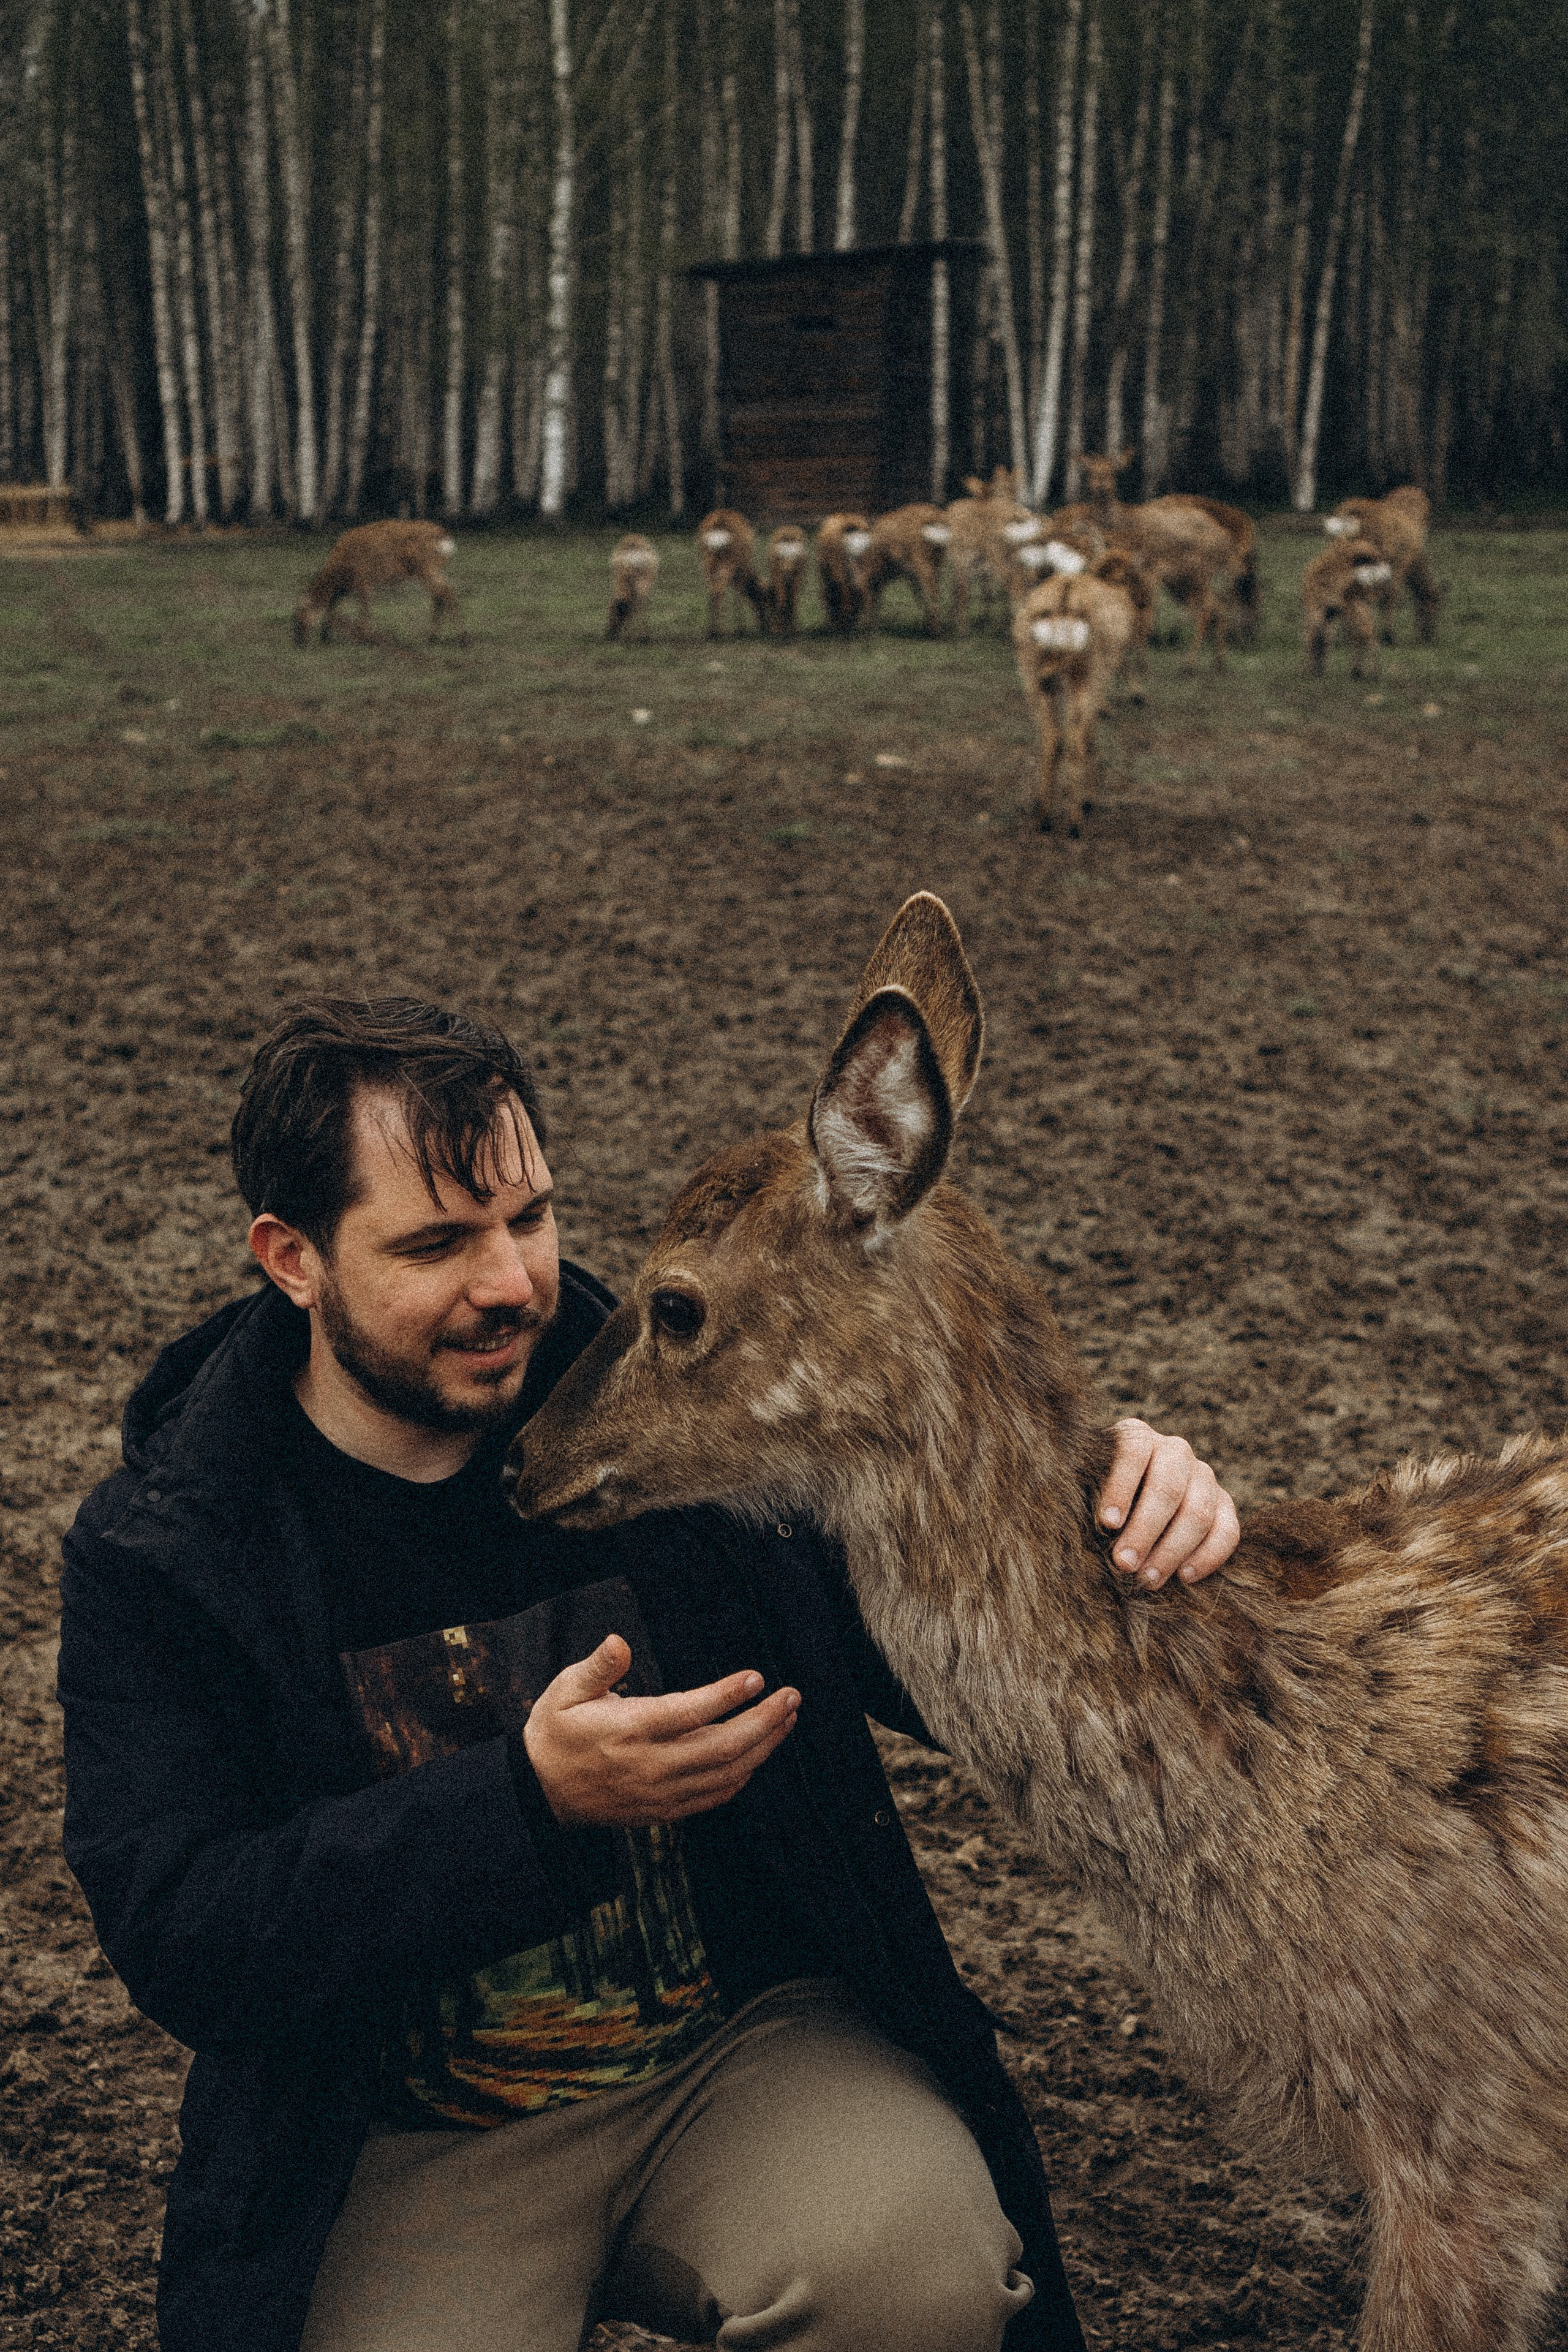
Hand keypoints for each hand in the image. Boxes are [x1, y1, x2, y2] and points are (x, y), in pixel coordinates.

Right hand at [522, 1635, 800, 1826]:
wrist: (540, 1793)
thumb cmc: (557, 1732)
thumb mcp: (564, 1690)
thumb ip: (597, 1667)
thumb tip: (619, 1642)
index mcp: (629, 1730)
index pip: (688, 1713)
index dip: (726, 1696)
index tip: (757, 1677)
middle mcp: (651, 1764)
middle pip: (722, 1747)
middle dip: (764, 1721)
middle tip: (792, 1697)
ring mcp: (661, 1792)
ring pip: (726, 1774)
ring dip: (763, 1747)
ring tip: (787, 1719)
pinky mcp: (664, 1810)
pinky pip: (714, 1797)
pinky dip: (742, 1776)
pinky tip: (759, 1755)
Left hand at [1097, 1419, 1239, 1588]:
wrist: (1132, 1501)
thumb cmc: (1098, 1497)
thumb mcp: (1086, 1487)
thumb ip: (1085, 1497)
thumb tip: (1084, 1527)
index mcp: (1136, 1436)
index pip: (1132, 1453)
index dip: (1120, 1488)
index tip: (1107, 1524)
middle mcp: (1174, 1451)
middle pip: (1167, 1488)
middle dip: (1145, 1530)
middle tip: (1125, 1564)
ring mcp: (1203, 1476)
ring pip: (1197, 1512)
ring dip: (1172, 1550)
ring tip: (1148, 1579)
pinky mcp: (1224, 1503)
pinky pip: (1227, 1531)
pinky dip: (1208, 1556)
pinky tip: (1184, 1577)